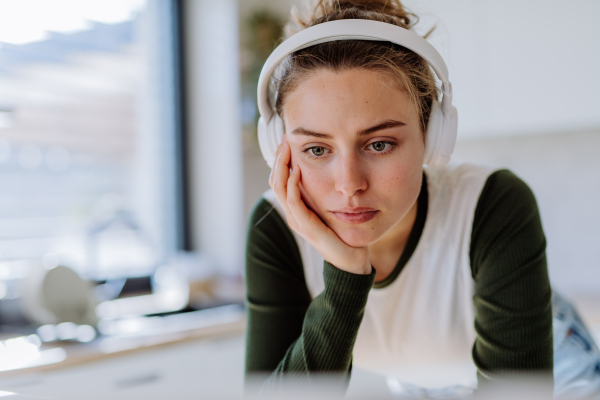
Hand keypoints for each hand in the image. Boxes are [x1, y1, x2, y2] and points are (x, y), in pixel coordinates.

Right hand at [269, 136, 371, 274]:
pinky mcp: (306, 227)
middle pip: (276, 181)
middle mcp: (293, 214)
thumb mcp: (331, 206)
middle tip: (285, 138)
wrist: (351, 260)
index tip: (288, 139)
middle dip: (279, 158)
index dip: (281, 160)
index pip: (280, 180)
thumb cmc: (343, 233)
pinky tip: (298, 172)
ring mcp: (298, 221)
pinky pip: (294, 203)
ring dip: (282, 167)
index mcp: (297, 208)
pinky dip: (293, 186)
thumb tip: (327, 167)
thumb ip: (324, 191)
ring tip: (287, 149)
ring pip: (280, 189)